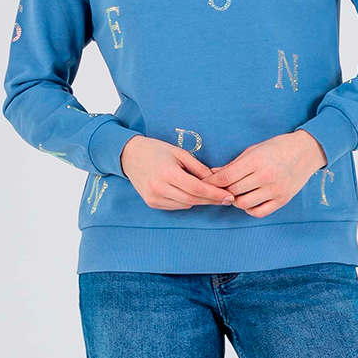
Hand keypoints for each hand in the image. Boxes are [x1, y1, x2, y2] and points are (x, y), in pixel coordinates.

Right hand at [121, 135, 236, 209]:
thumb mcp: (179, 153)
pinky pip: (175, 206)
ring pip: (185, 205)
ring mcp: (154, 198)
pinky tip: (192, 196)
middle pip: (193, 200)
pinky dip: (186, 202)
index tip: (229, 196)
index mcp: (168, 173)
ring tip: (212, 196)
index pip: (198, 189)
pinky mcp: (151, 203)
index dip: (215, 195)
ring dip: (200, 202)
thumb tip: (216, 180)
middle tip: (226, 198)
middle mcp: (160, 188)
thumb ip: (198, 168)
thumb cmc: (156, 150)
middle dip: (211, 200)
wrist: (129, 155)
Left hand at [208, 131, 326, 217]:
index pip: (226, 176)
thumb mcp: (254, 150)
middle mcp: (265, 176)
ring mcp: (275, 190)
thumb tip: (213, 174)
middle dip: (221, 190)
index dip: (212, 182)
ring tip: (234, 194)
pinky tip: (248, 201)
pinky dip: (249, 209)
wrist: (307, 151)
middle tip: (218, 189)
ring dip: (234, 200)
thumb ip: (234, 164)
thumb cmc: (278, 147)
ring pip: (243, 204)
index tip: (205, 183)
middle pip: (232, 190)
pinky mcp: (282, 200)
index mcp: (256, 161)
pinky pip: (259, 212)